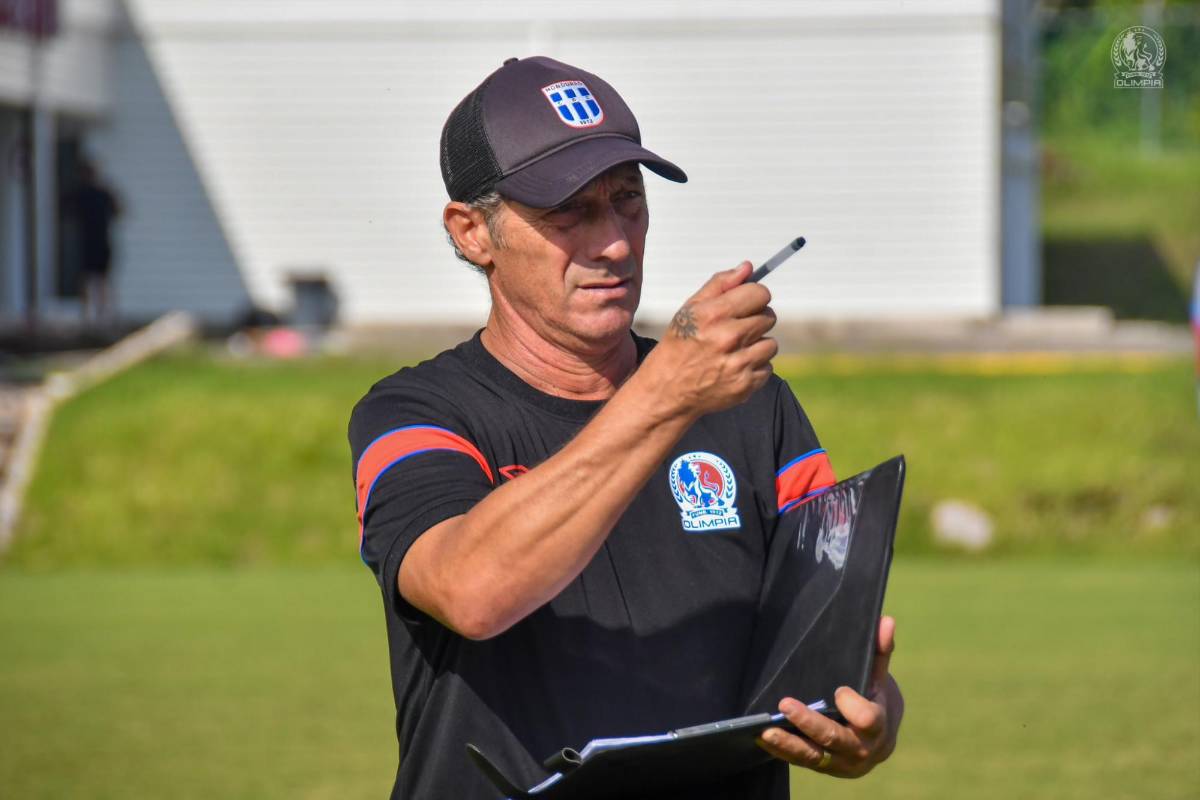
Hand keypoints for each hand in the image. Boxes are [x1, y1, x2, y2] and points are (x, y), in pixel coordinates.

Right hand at [641, 262, 776, 417]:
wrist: (667, 390)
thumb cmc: (679, 345)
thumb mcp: (690, 309)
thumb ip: (720, 285)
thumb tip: (747, 267)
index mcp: (714, 314)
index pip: (760, 294)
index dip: (755, 297)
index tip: (747, 303)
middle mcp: (728, 338)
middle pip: (769, 317)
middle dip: (755, 321)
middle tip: (735, 330)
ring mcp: (738, 363)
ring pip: (771, 344)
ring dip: (757, 346)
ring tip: (734, 351)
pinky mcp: (745, 385)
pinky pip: (767, 367)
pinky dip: (754, 367)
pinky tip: (733, 368)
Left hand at [756, 616, 903, 777]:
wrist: (876, 742)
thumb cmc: (875, 701)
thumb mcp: (879, 678)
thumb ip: (880, 652)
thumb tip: (885, 620)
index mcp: (877, 726)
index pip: (868, 719)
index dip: (853, 705)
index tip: (839, 691)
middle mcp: (859, 748)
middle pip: (833, 737)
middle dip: (809, 723)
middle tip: (785, 705)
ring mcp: (839, 762)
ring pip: (813, 755)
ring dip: (788, 743)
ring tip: (766, 730)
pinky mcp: (821, 767)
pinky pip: (800, 761)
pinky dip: (781, 751)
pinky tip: (762, 738)